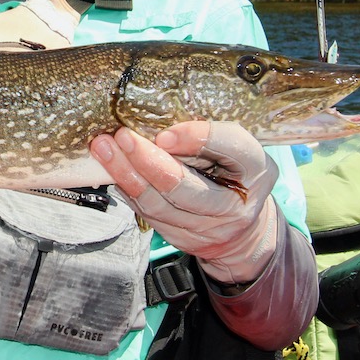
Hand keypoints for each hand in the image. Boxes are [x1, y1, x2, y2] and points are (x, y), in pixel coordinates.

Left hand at [90, 120, 278, 283]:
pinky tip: (109, 170)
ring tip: (104, 149)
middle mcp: (233, 203)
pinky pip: (148, 213)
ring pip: (159, 204)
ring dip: (127, 175)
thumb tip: (156, 122)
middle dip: (148, 161)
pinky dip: (127, 189)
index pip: (230, 148)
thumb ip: (207, 135)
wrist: (242, 231)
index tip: (164, 134)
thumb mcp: (234, 148)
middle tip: (122, 136)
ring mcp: (207, 226)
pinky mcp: (182, 238)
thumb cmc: (234, 173)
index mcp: (255, 168)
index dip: (195, 138)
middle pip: (185, 187)